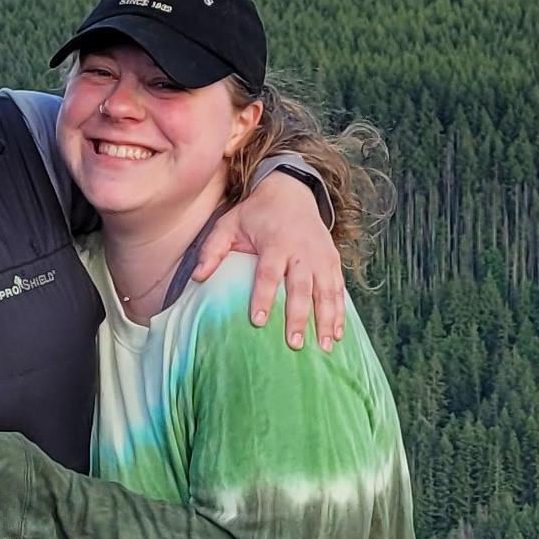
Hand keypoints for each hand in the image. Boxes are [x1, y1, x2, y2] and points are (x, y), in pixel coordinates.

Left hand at [204, 163, 345, 347]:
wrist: (292, 191)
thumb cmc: (256, 214)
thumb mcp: (229, 224)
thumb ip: (213, 250)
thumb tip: (197, 277)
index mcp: (275, 242)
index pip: (269, 273)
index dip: (263, 297)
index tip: (258, 321)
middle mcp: (302, 250)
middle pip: (301, 287)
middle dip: (299, 316)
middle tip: (294, 344)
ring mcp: (321, 256)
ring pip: (326, 291)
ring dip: (326, 320)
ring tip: (324, 347)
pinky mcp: (333, 260)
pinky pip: (338, 289)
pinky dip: (340, 312)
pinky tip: (337, 334)